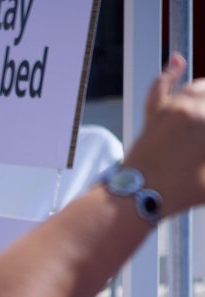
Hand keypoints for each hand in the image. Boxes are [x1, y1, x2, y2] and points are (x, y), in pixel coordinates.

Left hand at [124, 54, 204, 217]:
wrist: (136, 198)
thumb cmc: (177, 193)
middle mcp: (191, 107)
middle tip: (203, 139)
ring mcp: (171, 108)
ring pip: (197, 87)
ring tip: (204, 111)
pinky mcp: (154, 113)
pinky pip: (162, 85)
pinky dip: (171, 71)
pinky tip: (177, 60)